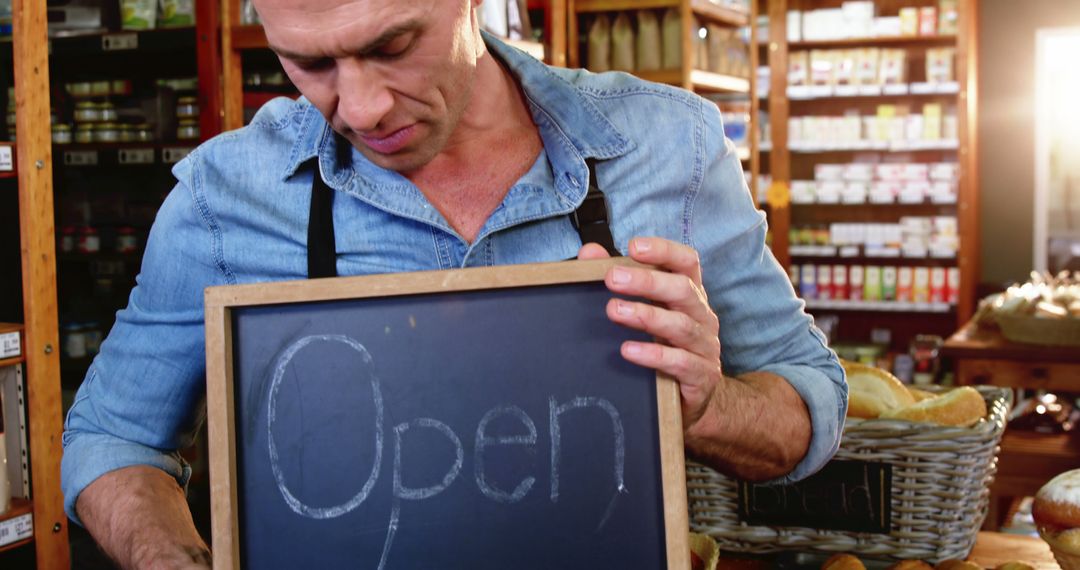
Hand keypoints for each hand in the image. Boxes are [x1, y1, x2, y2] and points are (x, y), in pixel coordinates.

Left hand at [577, 237, 721, 427]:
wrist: (696, 400)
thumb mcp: (647, 311)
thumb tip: (589, 254)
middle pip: (682, 290)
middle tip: (613, 278)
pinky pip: (680, 362)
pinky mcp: (701, 376)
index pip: (687, 262)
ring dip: (646, 316)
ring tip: (614, 311)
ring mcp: (705, 346)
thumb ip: (619, 280)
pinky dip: (653, 355)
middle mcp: (702, 316)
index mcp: (690, 295)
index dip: (664, 251)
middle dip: (647, 281)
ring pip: (680, 325)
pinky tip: (628, 350)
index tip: (634, 246)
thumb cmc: (667, 347)